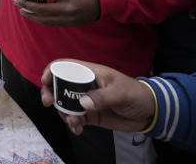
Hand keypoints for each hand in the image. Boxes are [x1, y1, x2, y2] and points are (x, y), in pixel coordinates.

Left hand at [15, 0, 100, 25]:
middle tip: (16, 0)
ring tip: (21, 9)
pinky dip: (39, 19)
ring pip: (43, 19)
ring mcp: (66, 17)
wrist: (101, 0)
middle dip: (25, 4)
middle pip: (40, 8)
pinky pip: (50, 23)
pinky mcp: (68, 23)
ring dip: (30, 14)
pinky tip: (32, 15)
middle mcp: (65, 7)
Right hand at [40, 60, 155, 134]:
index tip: (45, 82)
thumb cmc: (136, 94)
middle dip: (52, 95)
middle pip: (60, 86)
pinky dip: (73, 124)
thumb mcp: (120, 93)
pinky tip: (78, 129)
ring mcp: (86, 101)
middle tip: (50, 104)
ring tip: (74, 123)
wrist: (149, 112)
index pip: (65, 66)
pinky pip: (75, 119)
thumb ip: (101, 97)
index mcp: (90, 73)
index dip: (52, 71)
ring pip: (65, 105)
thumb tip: (82, 103)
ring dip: (64, 114)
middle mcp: (84, 86)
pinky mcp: (91, 116)